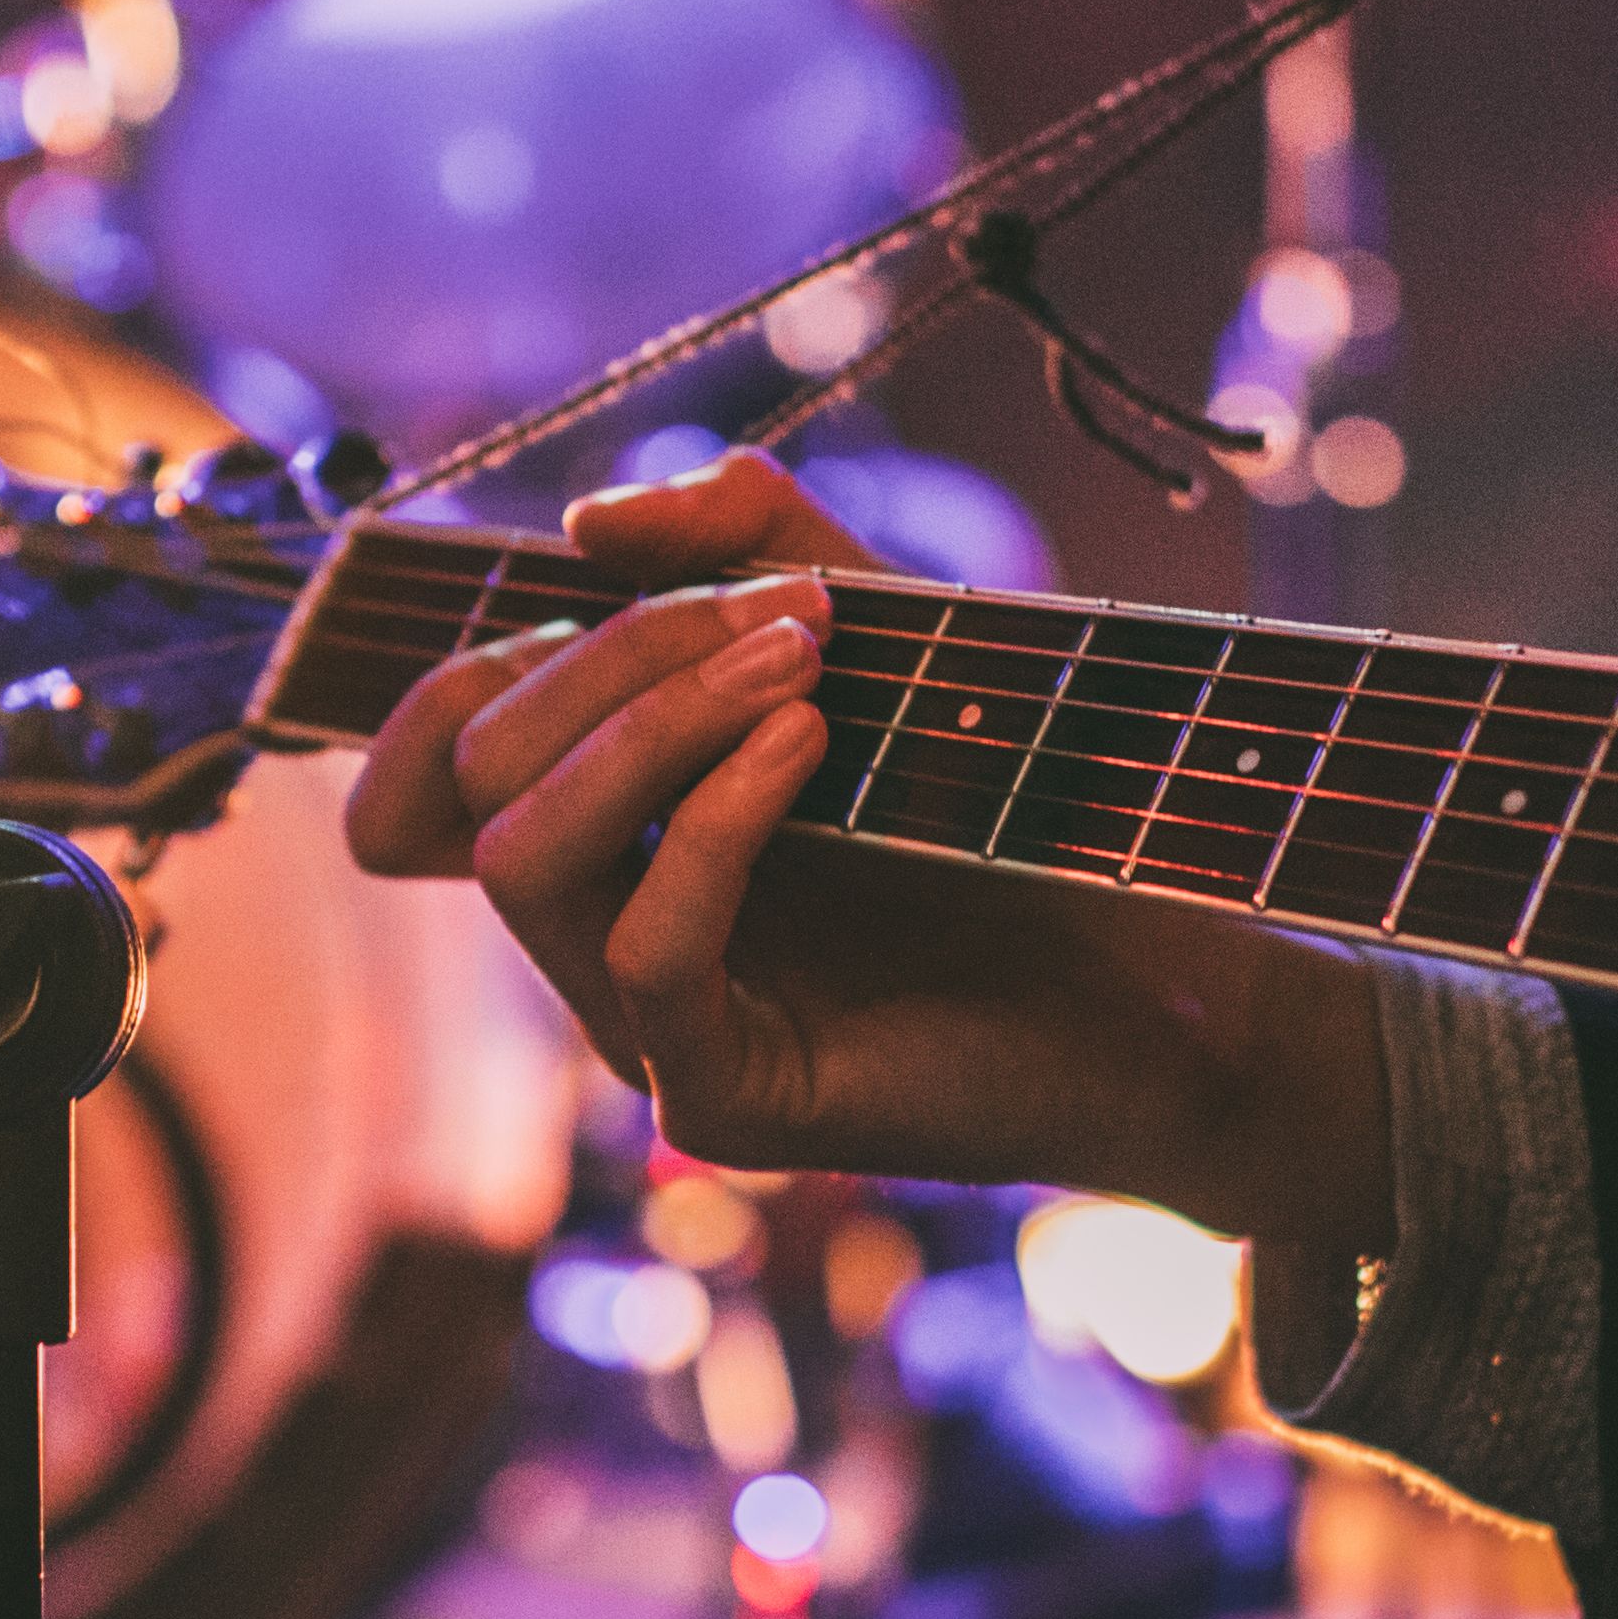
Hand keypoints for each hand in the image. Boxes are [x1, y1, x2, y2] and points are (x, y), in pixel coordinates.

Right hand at [342, 453, 1390, 1249]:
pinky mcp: (723, 1101)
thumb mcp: (885, 632)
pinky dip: (713, 821)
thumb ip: (752, 540)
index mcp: (612, 839)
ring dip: (651, 726)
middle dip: (612, 659)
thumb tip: (588, 517)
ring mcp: (649, 1030)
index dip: (491, 650)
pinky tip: (808, 743)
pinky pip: (645, 949)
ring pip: (526, 859)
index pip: (446, 747)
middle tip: (781, 609)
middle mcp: (602, 934)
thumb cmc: (1020, 819)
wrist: (1171, 988)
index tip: (641, 573)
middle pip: (482, 778)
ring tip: (797, 663)